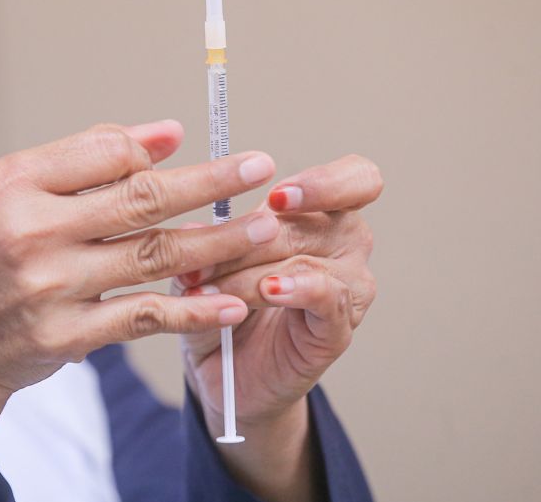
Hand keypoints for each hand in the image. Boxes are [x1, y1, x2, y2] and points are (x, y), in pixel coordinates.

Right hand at [0, 120, 278, 472]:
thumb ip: (78, 158)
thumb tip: (163, 134)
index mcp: (12, 184)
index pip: (104, 152)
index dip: (154, 147)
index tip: (193, 141)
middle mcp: (31, 231)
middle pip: (140, 199)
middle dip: (210, 181)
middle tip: (261, 166)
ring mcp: (51, 287)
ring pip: (154, 256)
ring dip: (218, 241)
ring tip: (265, 226)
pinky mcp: (67, 336)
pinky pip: (145, 316)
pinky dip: (192, 308)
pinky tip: (233, 300)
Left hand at [176, 155, 382, 500]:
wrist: (223, 371)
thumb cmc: (220, 303)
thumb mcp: (203, 262)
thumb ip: (202, 240)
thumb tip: (194, 224)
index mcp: (322, 214)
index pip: (356, 179)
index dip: (323, 182)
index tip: (274, 196)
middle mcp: (345, 245)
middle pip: (318, 220)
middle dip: (252, 235)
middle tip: (206, 255)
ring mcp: (348, 288)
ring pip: (310, 260)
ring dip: (252, 272)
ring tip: (209, 289)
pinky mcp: (338, 329)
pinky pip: (328, 299)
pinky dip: (295, 289)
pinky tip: (269, 290)